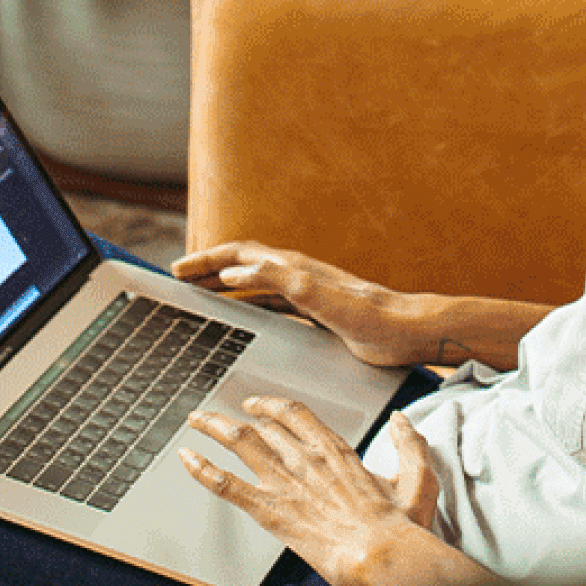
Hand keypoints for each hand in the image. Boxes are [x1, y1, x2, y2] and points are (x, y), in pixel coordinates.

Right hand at [173, 242, 416, 368]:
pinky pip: (271, 302)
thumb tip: (236, 272)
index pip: (240, 255)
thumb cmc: (372, 318)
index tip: (178, 269)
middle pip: (243, 264)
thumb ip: (279, 282)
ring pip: (255, 282)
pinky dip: (248, 303)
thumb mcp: (321, 299)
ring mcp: (306, 292)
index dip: (207, 260)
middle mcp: (298, 275)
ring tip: (201, 293)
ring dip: (226, 284)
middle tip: (179, 278)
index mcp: (295, 268)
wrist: (407, 331)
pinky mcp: (316, 311)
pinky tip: (242, 316)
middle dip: (209, 268)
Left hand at [180, 398, 444, 585]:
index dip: (270, 405)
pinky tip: (186, 459)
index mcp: (335, 449)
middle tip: (214, 414)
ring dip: (213, 428)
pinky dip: (203, 469)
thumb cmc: (400, 526)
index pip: (294, 413)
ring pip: (240, 442)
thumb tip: (403, 422)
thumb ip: (411, 445)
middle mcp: (305, 458)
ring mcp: (286, 481)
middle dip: (232, 415)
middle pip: (260, 424)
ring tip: (194, 421)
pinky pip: (228, 484)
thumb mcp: (418, 479)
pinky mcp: (271, 510)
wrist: (381, 556)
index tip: (256, 405)